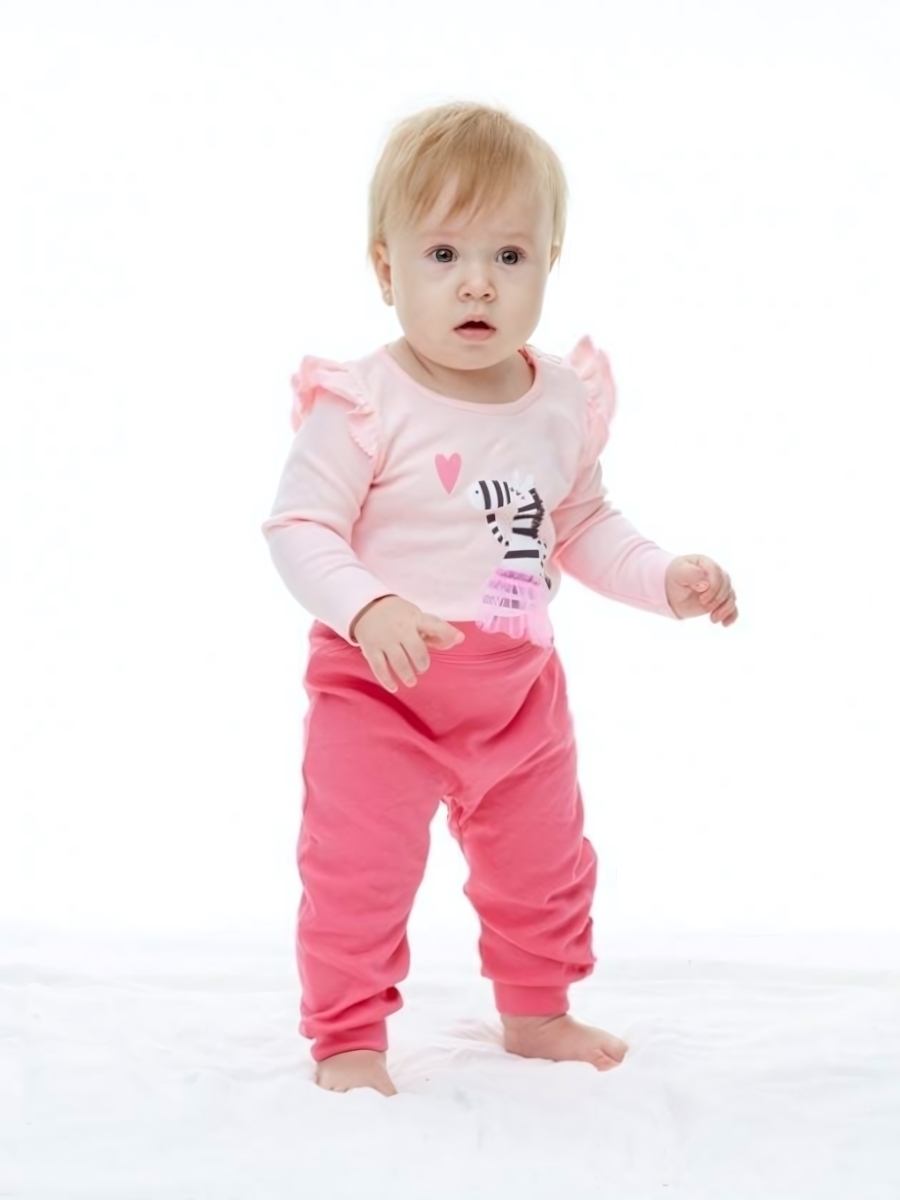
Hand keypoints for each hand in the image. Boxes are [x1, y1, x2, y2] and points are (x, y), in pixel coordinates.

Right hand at [350, 595, 464, 691]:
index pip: (434, 624)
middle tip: (421, 668)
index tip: (459, 638)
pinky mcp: (371, 648)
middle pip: (417, 650)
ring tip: (411, 680)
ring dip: (407, 675)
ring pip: (399, 662)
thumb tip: (458, 640)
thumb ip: (436, 632)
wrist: (366, 607)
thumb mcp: (417, 618)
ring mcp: (385, 639)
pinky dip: (387, 680)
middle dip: (422, 664)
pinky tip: (394, 687)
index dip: (447, 631)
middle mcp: (400, 628)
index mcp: (415, 618)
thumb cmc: (399, 616)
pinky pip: (379, 668)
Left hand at [665, 555, 737, 624]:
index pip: (718, 574)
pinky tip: (725, 624)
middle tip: (704, 605)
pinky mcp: (721, 601)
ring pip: (731, 597)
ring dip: (725, 610)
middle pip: (726, 586)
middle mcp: (717, 575)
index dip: (713, 588)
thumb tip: (705, 578)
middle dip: (717, 599)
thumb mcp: (678, 573)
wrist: (671, 592)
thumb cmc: (675, 578)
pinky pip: (732, 608)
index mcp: (707, 564)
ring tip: (713, 619)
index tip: (702, 599)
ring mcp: (720, 588)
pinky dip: (731, 616)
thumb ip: (691, 573)